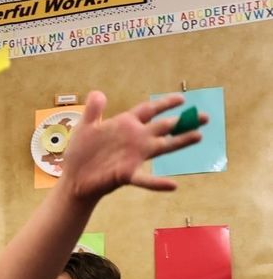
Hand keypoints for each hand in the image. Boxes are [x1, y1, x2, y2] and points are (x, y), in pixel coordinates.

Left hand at [59, 91, 207, 200]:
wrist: (73, 179)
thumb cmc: (80, 153)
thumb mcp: (85, 127)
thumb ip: (94, 110)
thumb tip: (98, 93)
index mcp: (126, 125)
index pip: (149, 110)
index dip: (165, 104)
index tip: (182, 99)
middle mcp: (134, 139)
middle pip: (162, 127)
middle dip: (183, 121)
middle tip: (205, 116)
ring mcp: (132, 157)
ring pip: (161, 148)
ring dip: (179, 142)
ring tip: (198, 137)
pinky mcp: (126, 174)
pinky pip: (144, 180)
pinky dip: (157, 183)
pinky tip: (172, 186)